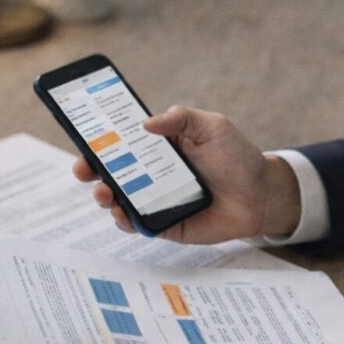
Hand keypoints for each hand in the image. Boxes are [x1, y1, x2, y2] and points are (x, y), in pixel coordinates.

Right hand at [72, 105, 301, 243]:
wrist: (262, 195)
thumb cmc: (238, 157)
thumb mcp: (213, 127)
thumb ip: (183, 119)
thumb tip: (146, 123)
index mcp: (160, 146)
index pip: (121, 141)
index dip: (98, 139)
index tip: (82, 136)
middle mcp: (152, 172)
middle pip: (111, 171)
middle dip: (90, 169)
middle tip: (83, 169)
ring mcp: (156, 199)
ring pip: (118, 199)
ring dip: (104, 195)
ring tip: (104, 192)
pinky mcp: (164, 224)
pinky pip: (137, 224)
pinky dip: (125, 220)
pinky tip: (123, 214)